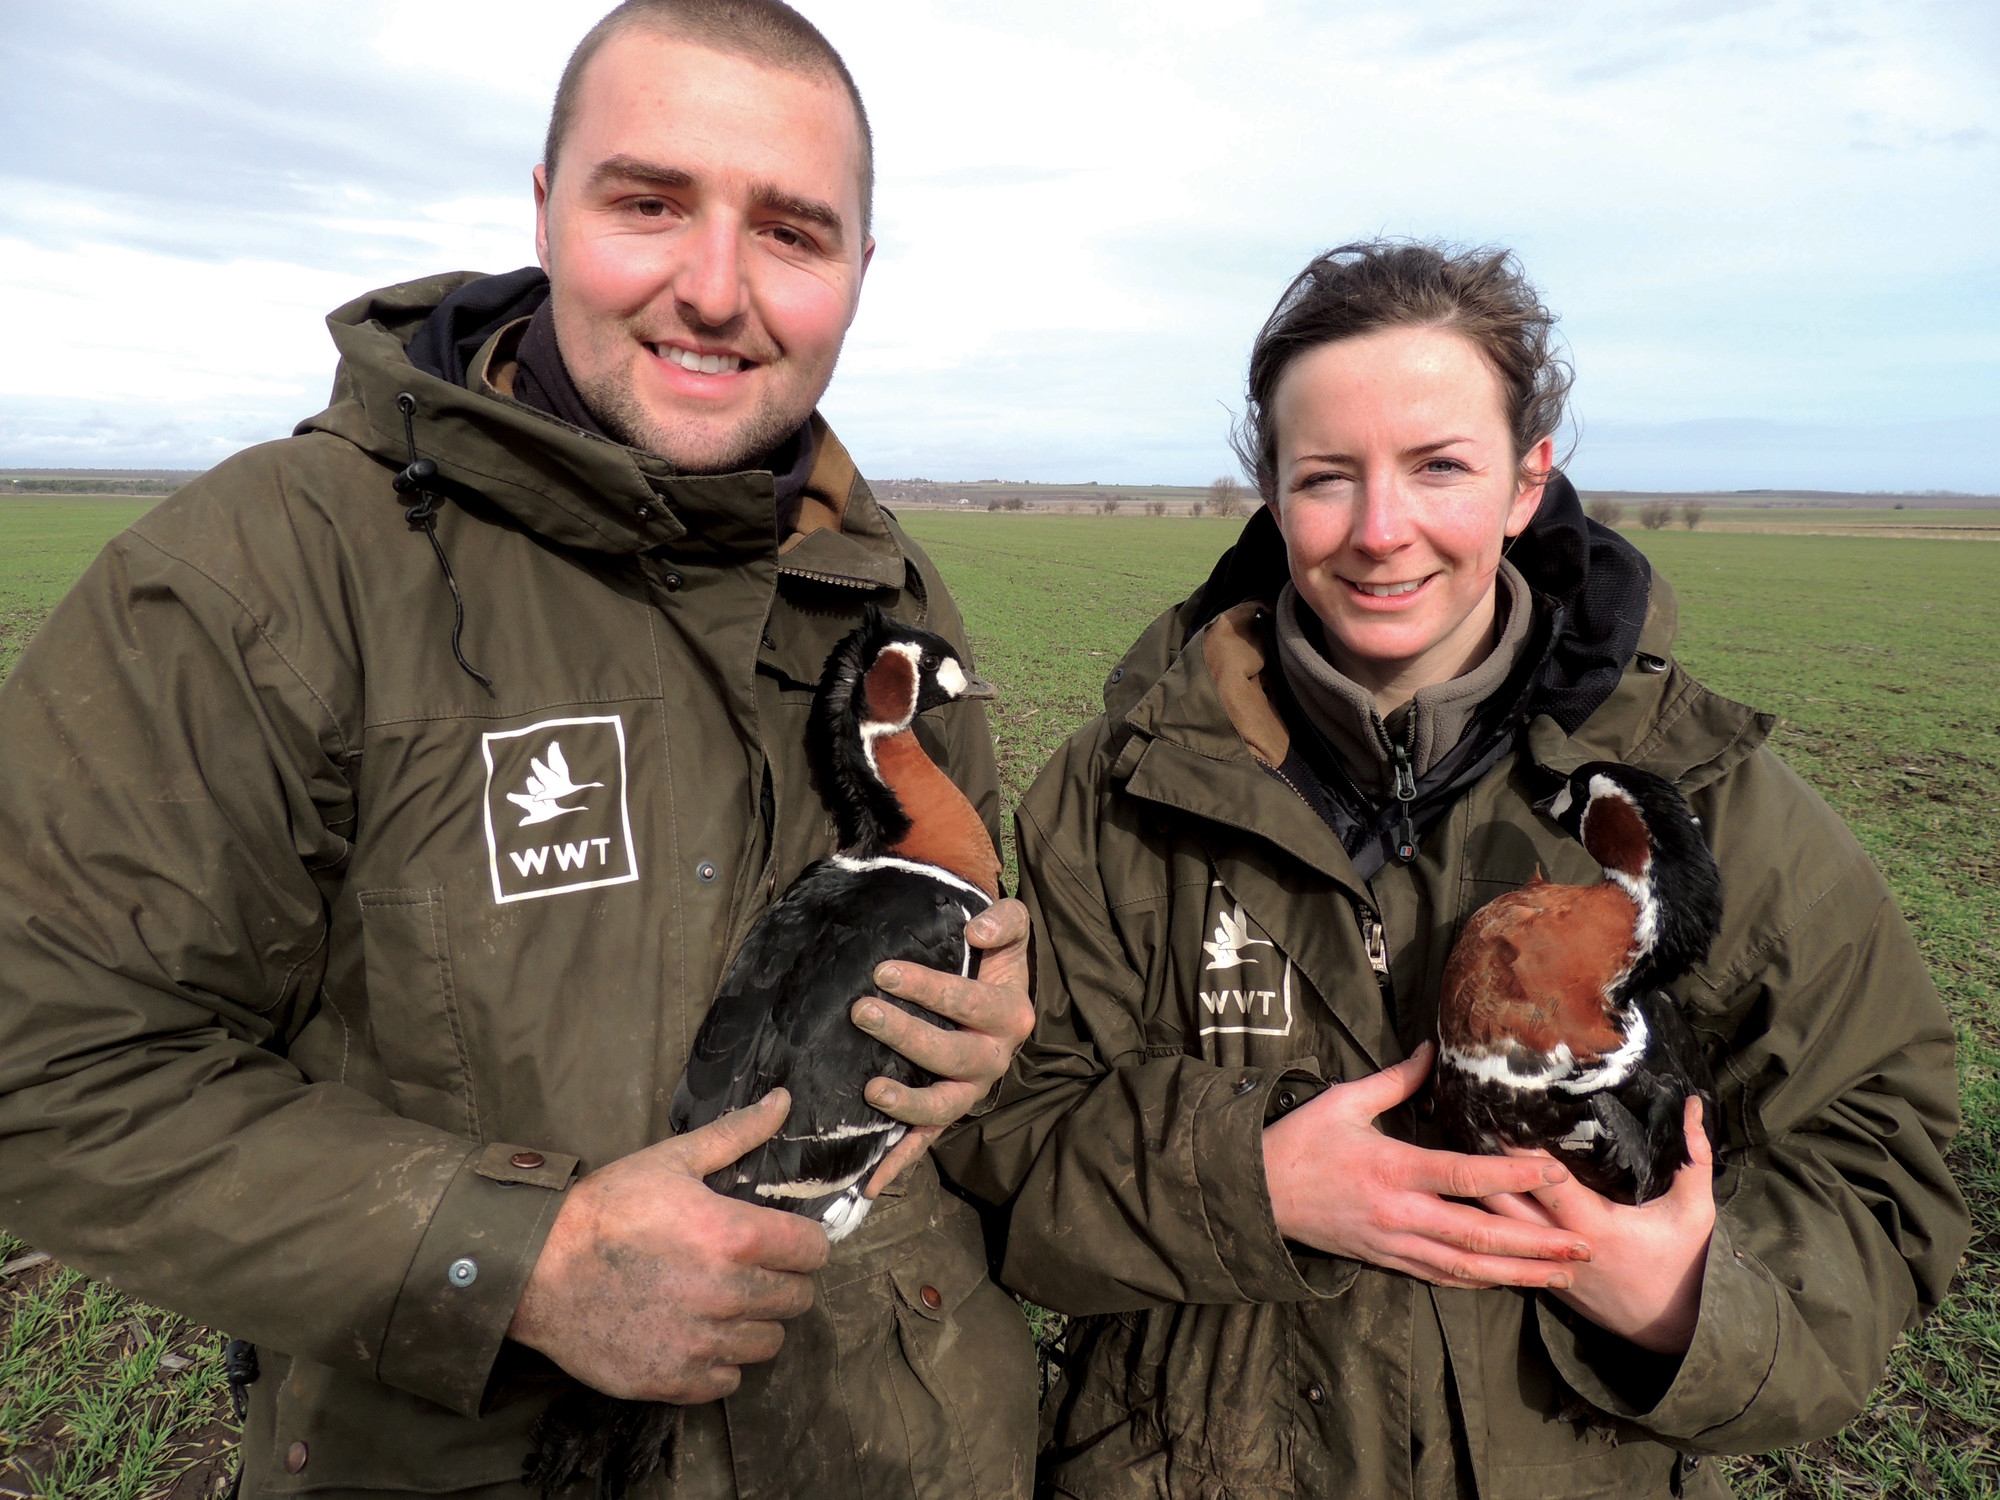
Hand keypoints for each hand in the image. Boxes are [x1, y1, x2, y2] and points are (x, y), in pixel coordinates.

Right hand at [507, 1090, 829, 1401]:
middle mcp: (727, 1294)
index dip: (803, 1243)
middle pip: (797, 1299)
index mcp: (734, 1236)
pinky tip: (696, 1334)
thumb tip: (782, 1102)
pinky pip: (728, 1381)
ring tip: (723, 1302)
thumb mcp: (671, 1161)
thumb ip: (735, 1134)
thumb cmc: (605, 1210)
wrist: (538, 1269)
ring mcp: (701, 1343)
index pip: (813, 1251)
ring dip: (753, 1322)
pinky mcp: (674, 1380)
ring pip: (768, 1342)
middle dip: (782, 1281)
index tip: (784, 1242)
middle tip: (750, 1270)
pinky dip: (719, 1362)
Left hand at [851, 897, 1033, 1196]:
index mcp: (1010, 1015)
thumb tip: (979, 932)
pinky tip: (870, 1181)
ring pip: (944, 1107)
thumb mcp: (1011, 928)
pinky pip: (925, 1141)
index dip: (928, 989)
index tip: (884, 972)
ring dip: (908, 1103)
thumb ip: (1006, 920)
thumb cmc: (992, 955)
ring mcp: (969, 1090)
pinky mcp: (946, 1111)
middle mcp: (994, 1058)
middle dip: (907, 1035)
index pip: (969, 1003)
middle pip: (953, 1055)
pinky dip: (899, 1162)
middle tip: (862, 1011)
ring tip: (870, 1089)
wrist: (992, 984)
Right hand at [1262, 1043, 1591, 1289]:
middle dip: (1536, 1245)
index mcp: (1393, 1168)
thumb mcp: (1344, 1101)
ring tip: (1563, 1275)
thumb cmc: (1298, 1141)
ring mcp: (1393, 1242)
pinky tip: (1509, 1282)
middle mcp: (1399, 1212)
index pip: (1465, 1177)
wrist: (1255, 1194)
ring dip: (1519, 1274)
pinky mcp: (1384, 1259)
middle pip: (1479, 1236)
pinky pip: (1440, 1278)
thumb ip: (1395, 1080)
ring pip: (1466, 1267)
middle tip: (1584, 1247)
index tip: (1557, 1174)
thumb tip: (1431, 1051)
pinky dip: (1479, 1283)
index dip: (1515, 1178)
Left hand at [1482, 1095, 1714, 1353]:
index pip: (1544, 1182)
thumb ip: (1694, 1157)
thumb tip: (1693, 1105)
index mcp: (1594, 1226)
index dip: (1519, 1149)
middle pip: (1504, 1202)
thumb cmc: (1685, 1264)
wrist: (1676, 1328)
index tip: (1499, 1114)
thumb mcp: (1696, 1211)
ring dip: (1480, 1191)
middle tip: (1466, 1124)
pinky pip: (1503, 1245)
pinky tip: (1474, 1193)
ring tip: (1459, 1152)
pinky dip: (1490, 1219)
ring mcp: (1546, 1268)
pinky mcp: (1541, 1280)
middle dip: (1483, 1163)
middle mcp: (1561, 1246)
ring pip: (1495, 1226)